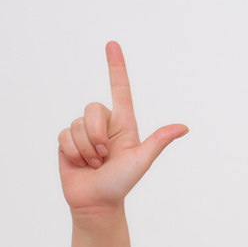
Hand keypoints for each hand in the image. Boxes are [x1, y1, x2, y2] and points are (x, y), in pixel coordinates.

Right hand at [57, 42, 187, 215]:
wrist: (96, 202)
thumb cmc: (122, 183)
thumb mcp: (142, 161)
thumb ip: (158, 141)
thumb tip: (184, 128)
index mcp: (124, 123)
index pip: (120, 89)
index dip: (116, 66)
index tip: (112, 44)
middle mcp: (104, 124)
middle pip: (92, 108)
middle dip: (97, 135)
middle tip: (105, 156)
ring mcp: (84, 132)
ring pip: (77, 124)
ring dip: (86, 148)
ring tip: (95, 163)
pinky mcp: (66, 141)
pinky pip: (64, 136)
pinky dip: (73, 153)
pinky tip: (80, 164)